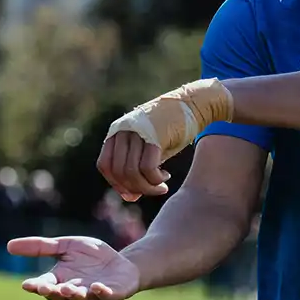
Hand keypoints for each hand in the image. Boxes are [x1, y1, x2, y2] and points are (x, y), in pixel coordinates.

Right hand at [8, 236, 141, 299]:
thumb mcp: (66, 246)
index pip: (44, 285)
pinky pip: (106, 296)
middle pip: (60, 296)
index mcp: (61, 280)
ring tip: (69, 289)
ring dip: (74, 294)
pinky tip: (97, 287)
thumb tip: (9, 246)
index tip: (27, 285)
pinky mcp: (113, 293)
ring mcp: (93, 294)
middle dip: (53, 292)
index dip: (36, 286)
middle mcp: (74, 290)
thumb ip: (41, 247)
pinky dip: (101, 293)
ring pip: (81, 298)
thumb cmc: (91, 257)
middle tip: (45, 289)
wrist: (122, 263)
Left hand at [99, 78, 232, 201]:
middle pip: (118, 171)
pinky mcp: (155, 136)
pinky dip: (156, 180)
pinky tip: (166, 177)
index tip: (132, 194)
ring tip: (161, 187)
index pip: (104, 165)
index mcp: (117, 130)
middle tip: (151, 191)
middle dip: (134, 188)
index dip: (116, 184)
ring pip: (132, 172)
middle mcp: (123, 130)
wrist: (194, 103)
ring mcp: (138, 132)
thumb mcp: (148, 147)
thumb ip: (135, 167)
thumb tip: (129, 196)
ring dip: (147, 187)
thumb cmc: (171, 129)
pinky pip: (148, 169)